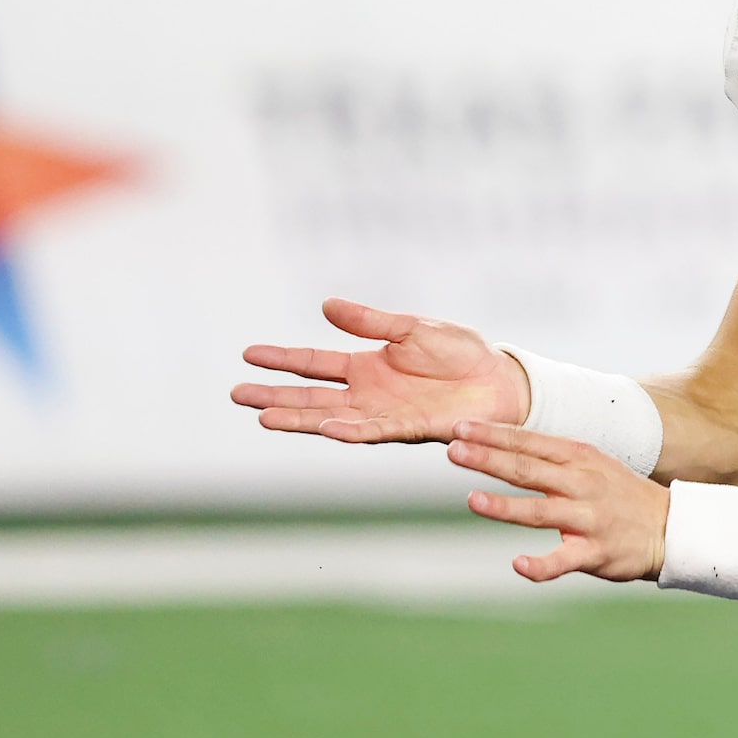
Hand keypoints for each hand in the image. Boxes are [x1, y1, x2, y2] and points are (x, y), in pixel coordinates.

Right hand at [233, 300, 530, 443]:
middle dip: (274, 395)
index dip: (282, 359)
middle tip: (237, 395)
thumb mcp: (411, 329)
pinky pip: (371, 431)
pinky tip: (322, 427)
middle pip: (311, 396)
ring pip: (330, 418)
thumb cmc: (461, 353)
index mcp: (367, 366)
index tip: (248, 354)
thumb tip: (325, 306)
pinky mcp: (407, 428)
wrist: (500, 380)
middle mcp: (367, 394)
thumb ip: (369, 322)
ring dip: (298, 418)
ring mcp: (383, 414)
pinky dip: (347, 429)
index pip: (314, 363)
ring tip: (264, 417)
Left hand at [448, 420, 667, 583]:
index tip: (459, 427)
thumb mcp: (589, 462)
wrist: (668, 527)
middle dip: (489, 459)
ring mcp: (589, 518)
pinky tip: (518, 565)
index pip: (528, 442)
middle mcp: (582, 484)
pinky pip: (564, 560)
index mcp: (578, 458)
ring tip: (473, 500)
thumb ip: (549, 455)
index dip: (493, 434)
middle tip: (454, 451)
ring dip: (505, 507)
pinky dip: (541, 565)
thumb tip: (499, 442)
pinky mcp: (595, 552)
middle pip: (528, 470)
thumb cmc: (618, 493)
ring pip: (541, 512)